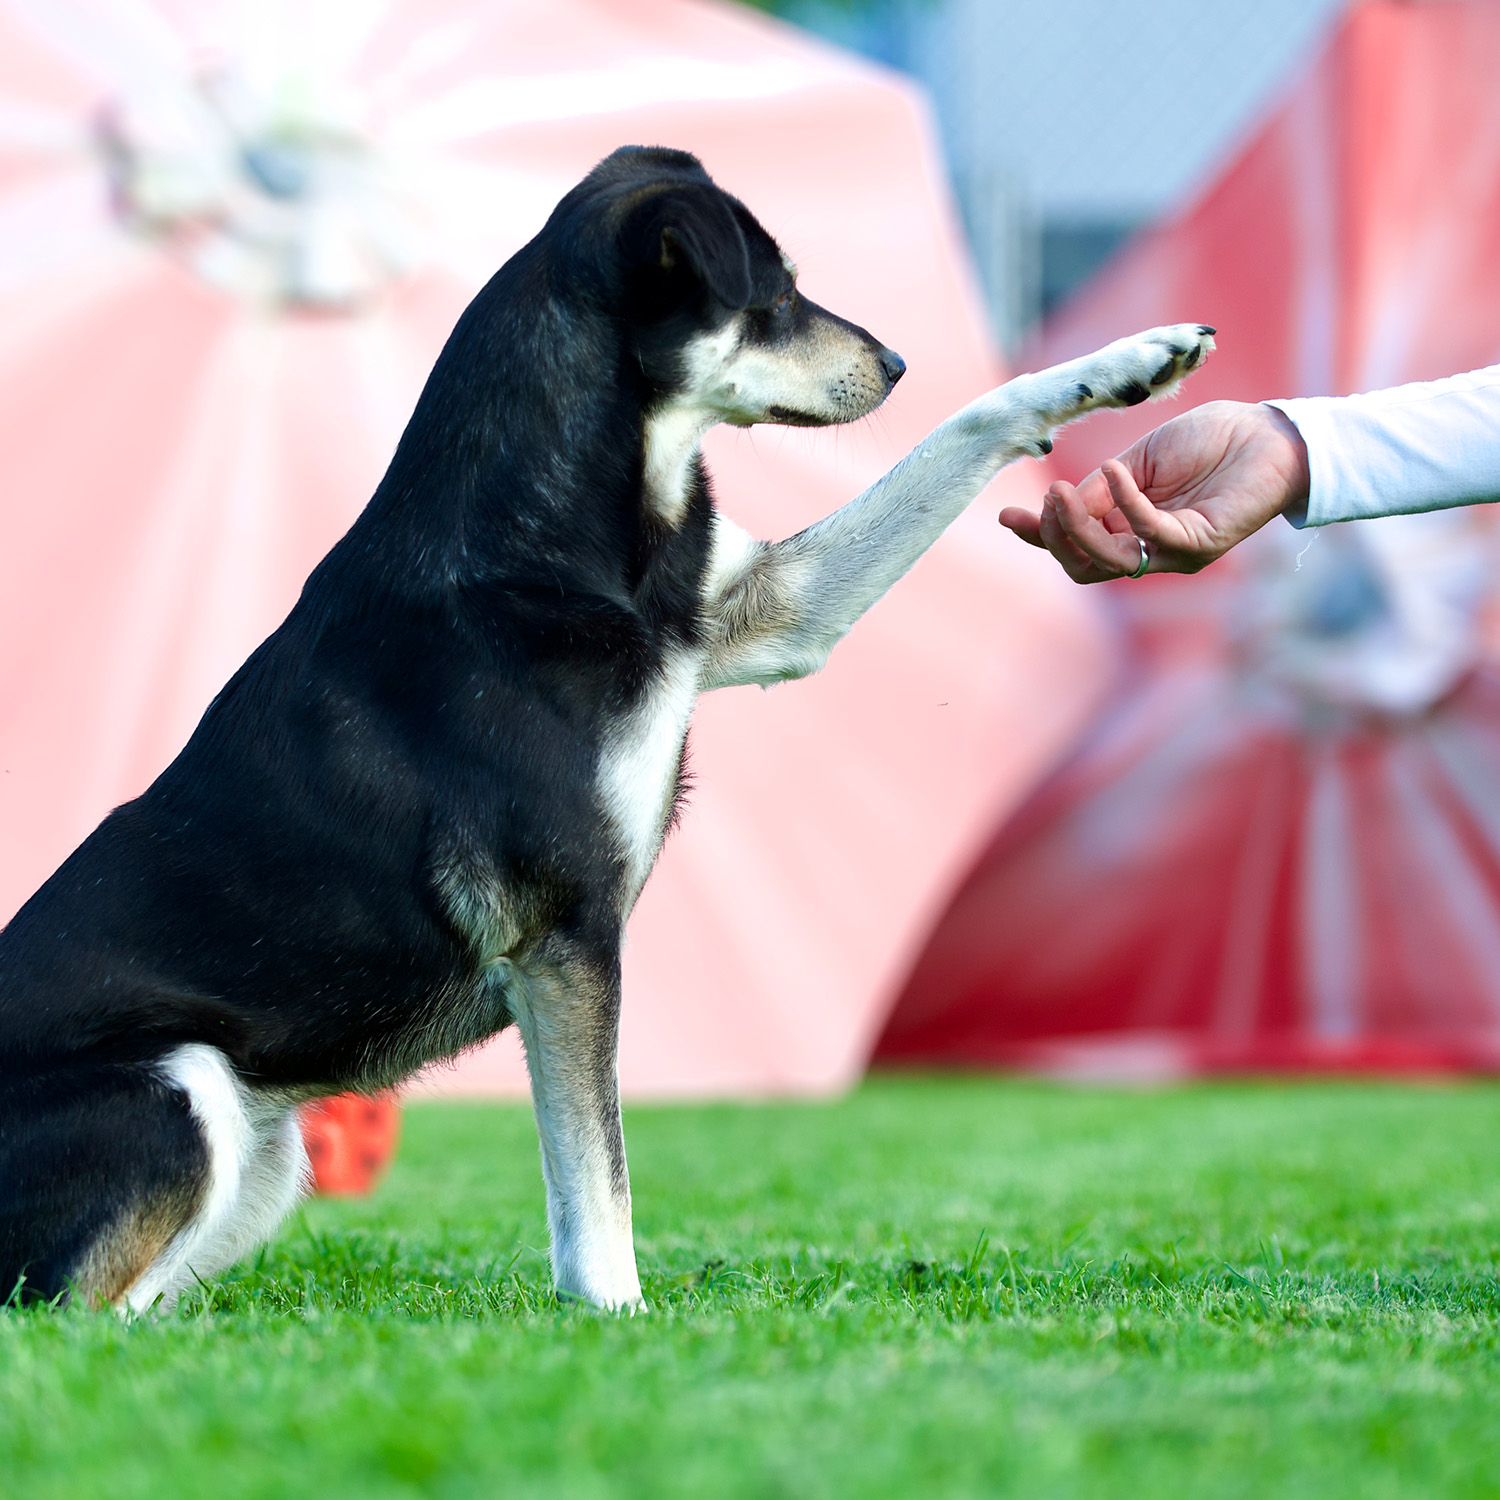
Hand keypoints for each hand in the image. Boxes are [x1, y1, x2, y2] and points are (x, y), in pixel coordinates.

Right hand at [998, 401, 1310, 581]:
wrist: (1268, 432)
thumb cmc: (1210, 441)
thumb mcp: (1139, 461)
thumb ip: (1101, 488)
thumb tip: (1060, 505)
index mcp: (1130, 530)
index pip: (1075, 548)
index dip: (1040, 536)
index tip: (1007, 517)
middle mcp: (1149, 551)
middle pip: (1083, 566)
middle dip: (1054, 538)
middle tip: (1046, 501)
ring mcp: (1173, 553)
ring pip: (1107, 561)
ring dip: (1077, 528)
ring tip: (1062, 492)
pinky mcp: (1199, 543)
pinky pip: (1148, 532)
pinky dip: (1123, 502)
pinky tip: (1114, 470)